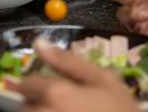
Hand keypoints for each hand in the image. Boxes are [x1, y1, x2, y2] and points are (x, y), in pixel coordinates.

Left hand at [10, 39, 138, 111]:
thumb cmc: (122, 111)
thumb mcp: (104, 81)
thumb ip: (68, 61)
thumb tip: (39, 42)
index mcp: (55, 94)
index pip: (27, 84)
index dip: (37, 84)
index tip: (53, 89)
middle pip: (25, 106)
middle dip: (37, 103)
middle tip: (62, 105)